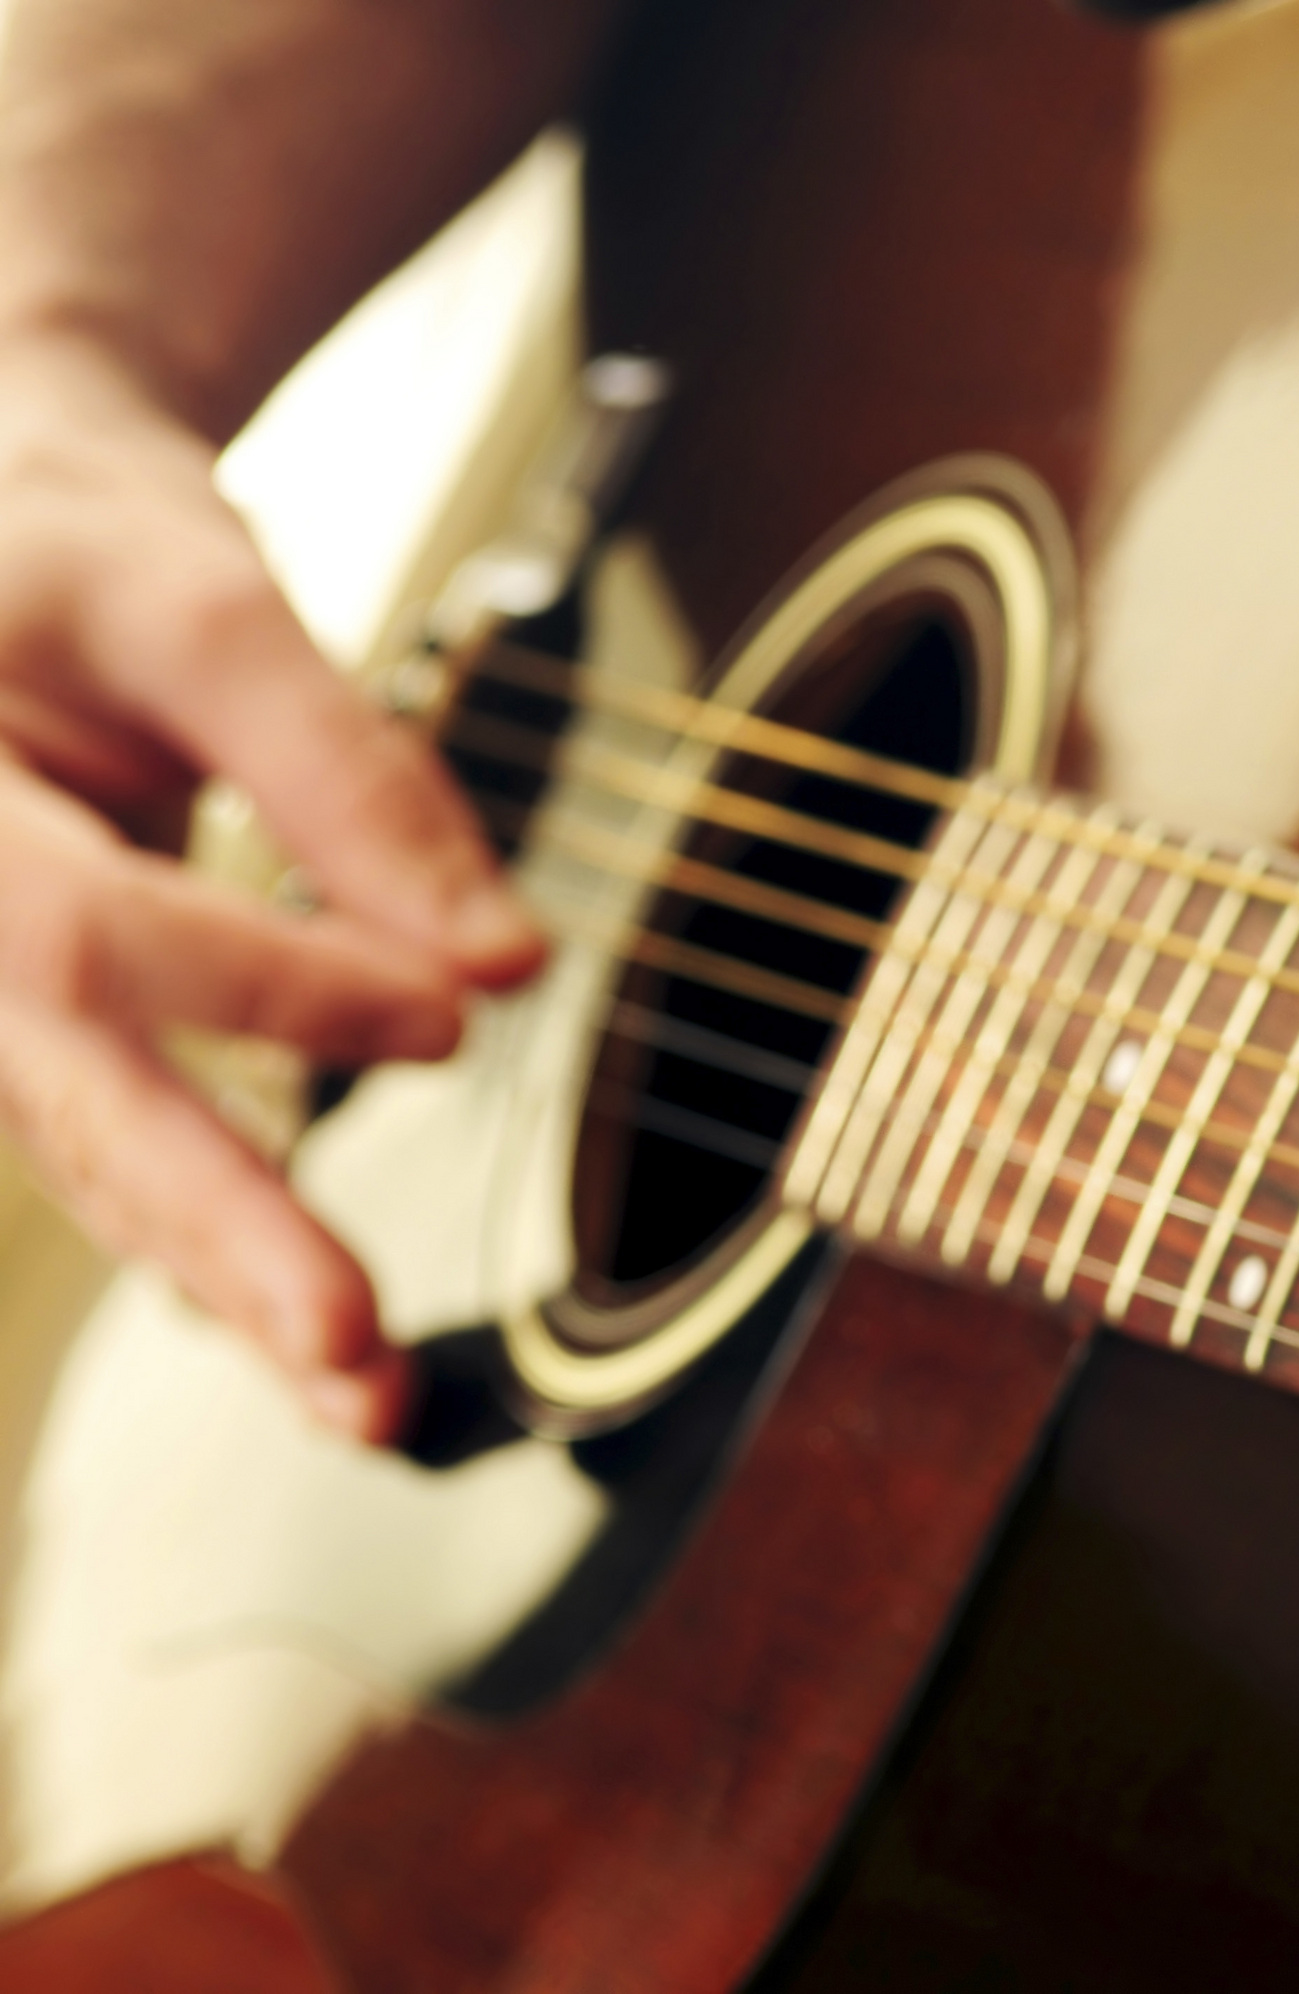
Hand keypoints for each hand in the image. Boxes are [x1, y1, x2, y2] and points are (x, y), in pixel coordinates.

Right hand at [0, 330, 540, 1437]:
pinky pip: (120, 1152)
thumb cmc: (70, 547)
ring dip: (233, 1284)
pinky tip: (306, 1339)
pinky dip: (218, 1246)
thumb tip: (509, 961)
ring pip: (96, 1160)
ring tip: (369, 1402)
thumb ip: (349, 773)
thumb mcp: (202, 603)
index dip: (279, 986)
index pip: (90, 935)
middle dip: (223, 1235)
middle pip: (70, 1099)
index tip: (448, 1010)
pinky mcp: (39, 1034)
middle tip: (355, 1352)